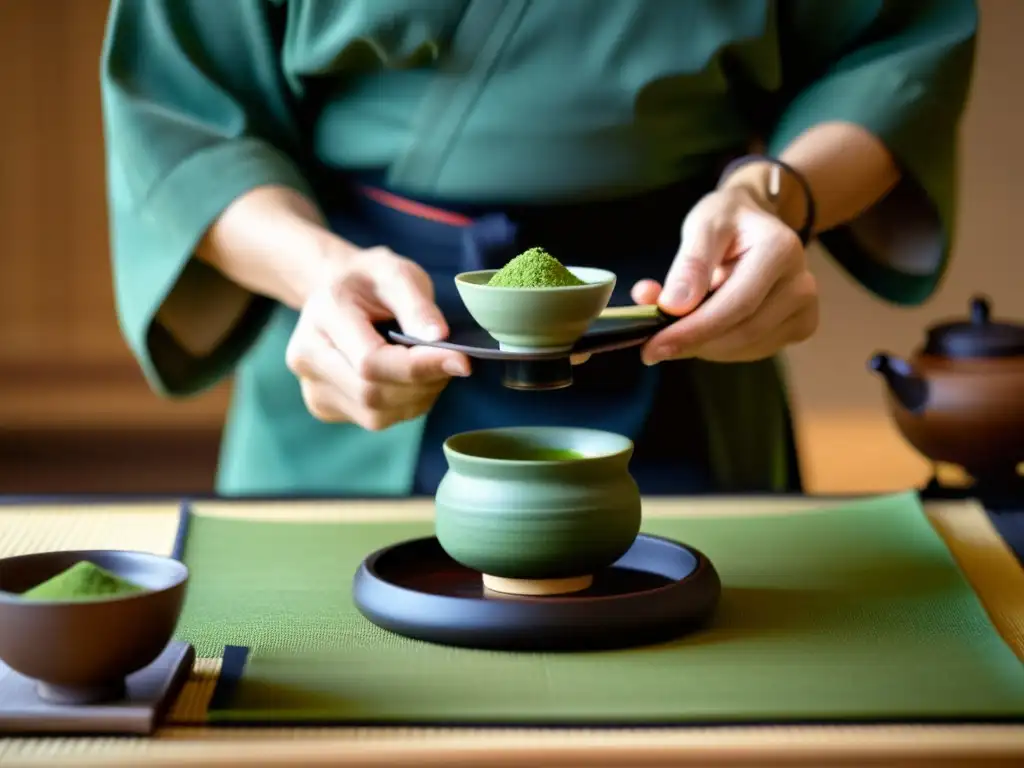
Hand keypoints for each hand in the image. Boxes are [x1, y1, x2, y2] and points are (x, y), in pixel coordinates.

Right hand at [285, 246, 470, 429]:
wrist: (338, 291)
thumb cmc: (371, 280)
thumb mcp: (398, 274)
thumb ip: (418, 305)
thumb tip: (438, 339)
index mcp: (323, 315)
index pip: (371, 361)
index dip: (419, 367)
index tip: (462, 360)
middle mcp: (307, 357)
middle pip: (373, 393)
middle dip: (423, 382)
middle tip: (452, 360)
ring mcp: (313, 387)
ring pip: (376, 414)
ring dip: (417, 396)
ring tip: (430, 366)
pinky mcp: (324, 407)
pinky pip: (375, 419)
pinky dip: (405, 404)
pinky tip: (410, 379)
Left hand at [633, 183, 818, 363]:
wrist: (755, 221)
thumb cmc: (728, 219)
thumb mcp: (703, 225)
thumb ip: (689, 264)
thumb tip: (673, 306)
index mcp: (780, 251)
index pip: (736, 305)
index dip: (694, 330)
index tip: (654, 345)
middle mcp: (801, 284)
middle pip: (742, 332)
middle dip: (692, 343)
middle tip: (651, 346)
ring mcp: (804, 309)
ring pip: (746, 348)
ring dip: (703, 346)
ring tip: (675, 327)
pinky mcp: (800, 326)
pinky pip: (753, 350)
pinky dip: (720, 347)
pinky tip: (703, 328)